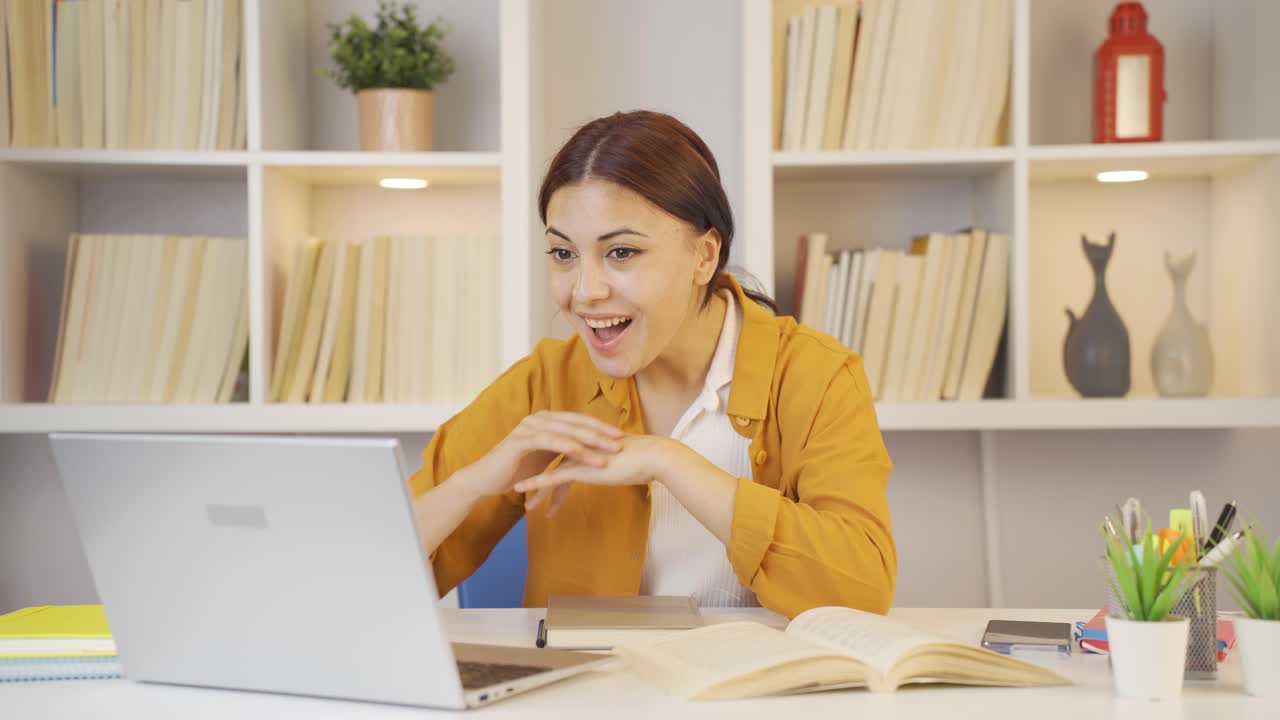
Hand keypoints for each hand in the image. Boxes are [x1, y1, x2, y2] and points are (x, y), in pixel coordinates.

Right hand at [456, 411, 623, 499]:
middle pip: (576, 423)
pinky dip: (567, 446)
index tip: (622, 436)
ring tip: (608, 454)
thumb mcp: (545, 458)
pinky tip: (582, 453)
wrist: (486, 479)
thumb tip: (590, 451)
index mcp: (547, 421)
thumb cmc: (517, 470)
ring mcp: (529, 427)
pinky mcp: (520, 440)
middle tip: (621, 441)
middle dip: (601, 433)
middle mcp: (539, 419)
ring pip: (566, 432)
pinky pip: (548, 441)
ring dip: (589, 443)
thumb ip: (563, 449)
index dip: (601, 428)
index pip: (579, 421)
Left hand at [514, 434, 683, 516]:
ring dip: (535, 490)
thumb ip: (611, 463)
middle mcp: (578, 445)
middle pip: (550, 463)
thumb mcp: (621, 461)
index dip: (549, 469)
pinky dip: (535, 485)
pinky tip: (524, 494)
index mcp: (586, 441)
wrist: (652, 457)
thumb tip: (612, 470)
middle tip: (526, 495)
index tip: (539, 484)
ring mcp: (577, 454)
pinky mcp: (579, 466)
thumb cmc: (642, 461)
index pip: (561, 455)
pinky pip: (551, 478)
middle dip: (537, 480)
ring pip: (548, 473)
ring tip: (527, 508)